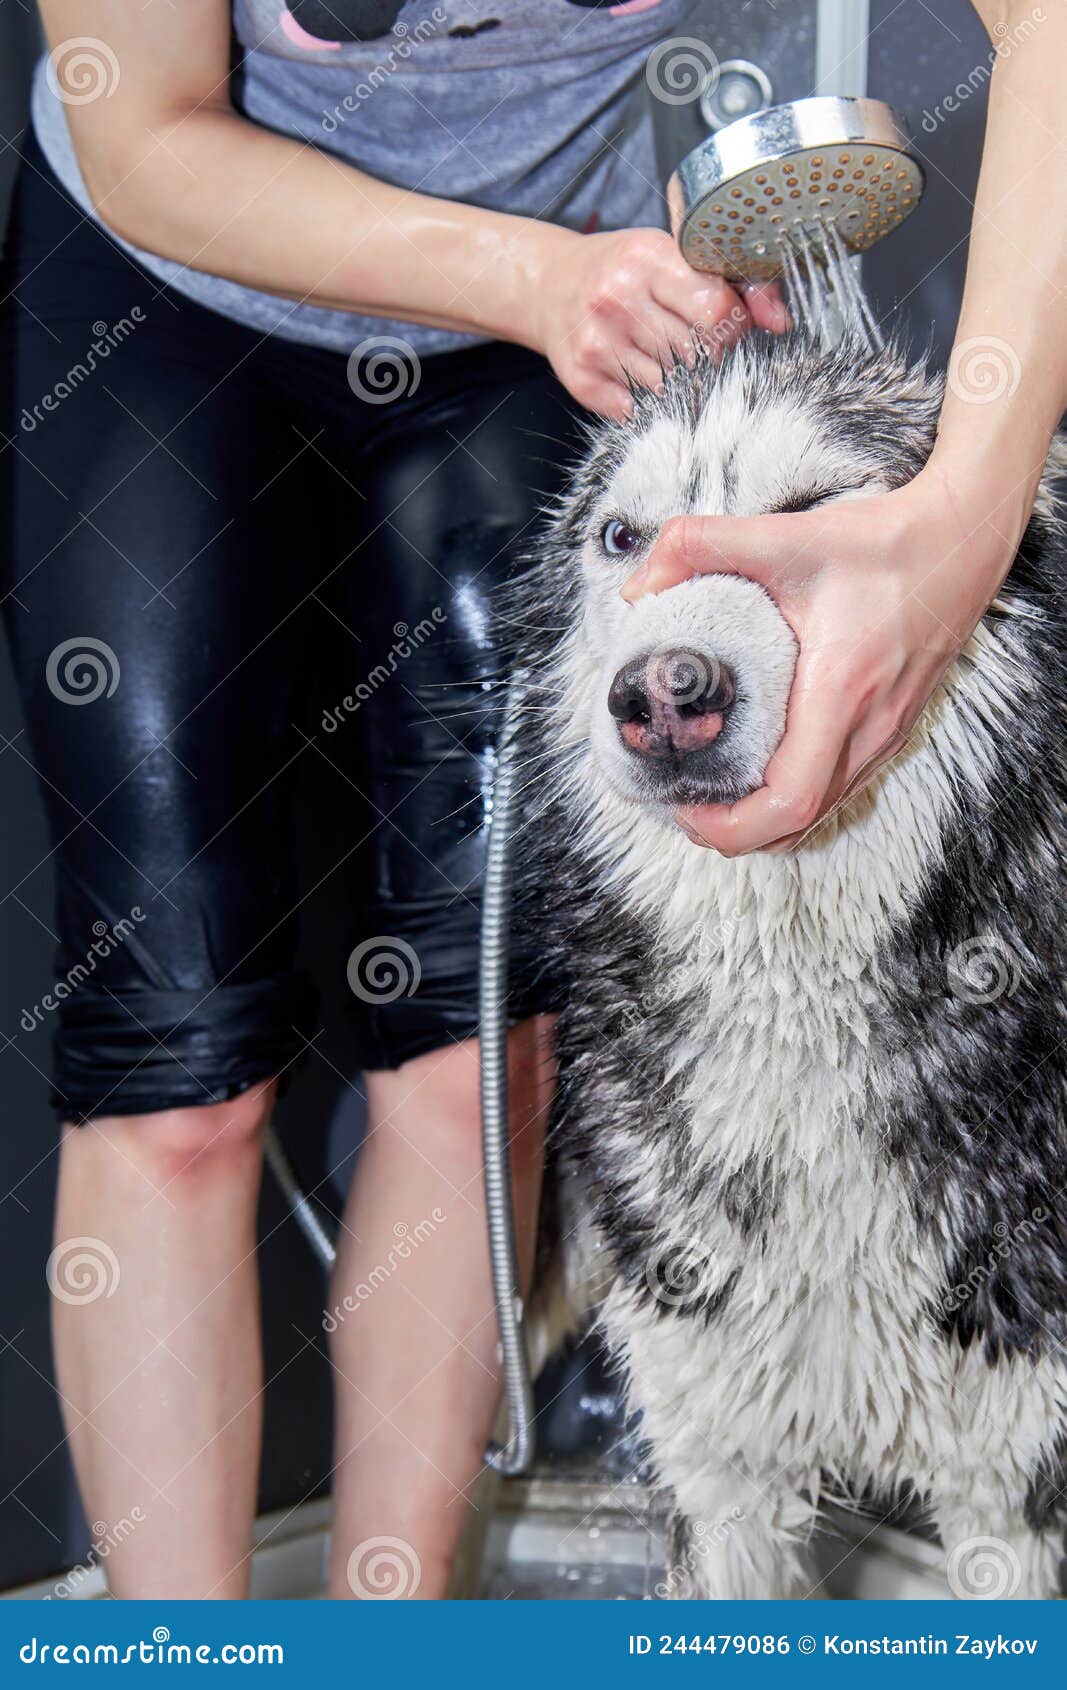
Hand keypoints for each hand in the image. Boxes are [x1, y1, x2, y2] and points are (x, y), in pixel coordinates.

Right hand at [531, 227, 787, 419]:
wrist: (550, 285)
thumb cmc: (623, 271)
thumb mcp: (674, 258)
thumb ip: (736, 284)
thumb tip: (782, 321)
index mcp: (649, 257)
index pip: (715, 308)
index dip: (732, 327)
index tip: (726, 328)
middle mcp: (617, 295)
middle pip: (694, 352)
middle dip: (704, 356)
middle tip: (690, 345)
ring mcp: (596, 338)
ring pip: (667, 385)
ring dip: (674, 382)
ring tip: (659, 358)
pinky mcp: (579, 375)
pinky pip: (633, 408)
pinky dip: (640, 401)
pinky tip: (631, 375)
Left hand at [622, 460, 1020, 854]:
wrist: (963, 541)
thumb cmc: (885, 544)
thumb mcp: (786, 534)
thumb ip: (701, 544)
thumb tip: (640, 583)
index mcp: (839, 691)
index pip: (789, 799)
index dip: (732, 825)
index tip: (687, 809)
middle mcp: (870, 727)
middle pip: (799, 824)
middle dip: (736, 833)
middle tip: (687, 807)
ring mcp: (888, 735)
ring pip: (822, 813)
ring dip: (765, 820)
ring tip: (715, 793)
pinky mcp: (894, 729)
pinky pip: (840, 789)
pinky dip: (795, 798)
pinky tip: (762, 769)